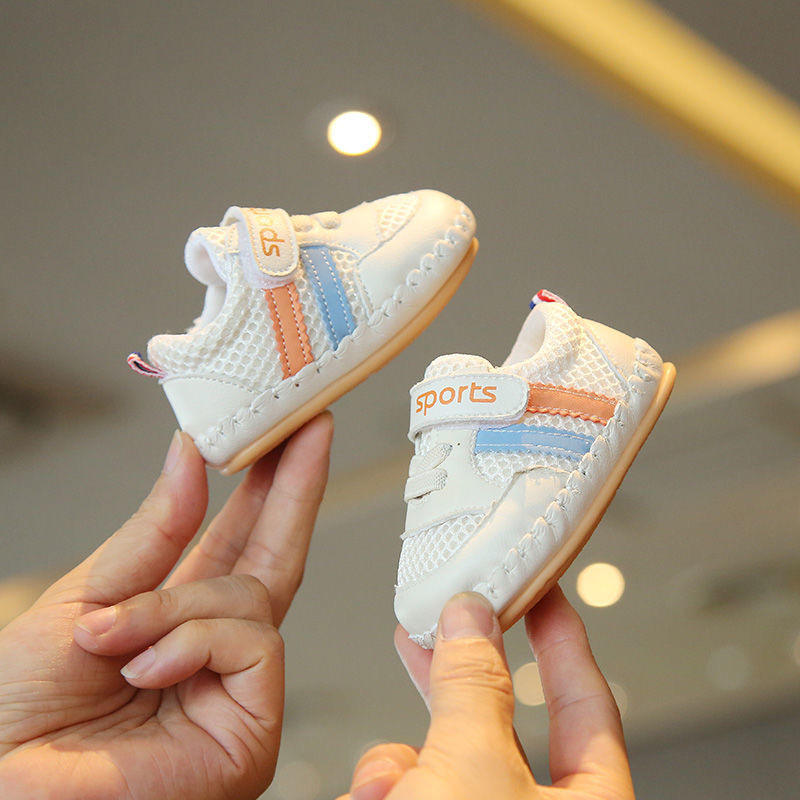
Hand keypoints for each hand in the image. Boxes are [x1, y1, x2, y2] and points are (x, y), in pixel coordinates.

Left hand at [0, 413, 332, 799]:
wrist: (4, 785)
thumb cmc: (23, 711)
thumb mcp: (87, 597)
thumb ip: (154, 532)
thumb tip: (190, 457)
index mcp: (174, 619)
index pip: (236, 542)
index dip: (263, 487)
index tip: (281, 435)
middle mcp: (213, 653)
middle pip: (274, 558)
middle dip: (292, 490)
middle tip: (309, 428)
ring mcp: (236, 689)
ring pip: (252, 598)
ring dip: (179, 604)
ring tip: (116, 637)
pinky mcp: (252, 726)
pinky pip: (254, 641)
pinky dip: (195, 639)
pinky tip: (150, 668)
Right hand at [340, 587, 633, 799]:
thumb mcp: (475, 771)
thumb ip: (473, 688)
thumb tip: (469, 617)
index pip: (587, 702)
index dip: (563, 639)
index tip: (544, 592)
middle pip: (496, 720)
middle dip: (456, 676)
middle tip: (443, 622)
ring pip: (437, 758)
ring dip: (398, 762)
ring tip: (385, 784)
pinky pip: (403, 789)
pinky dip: (380, 790)